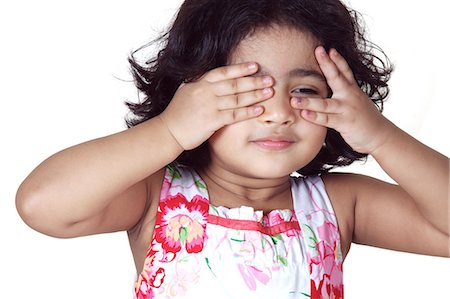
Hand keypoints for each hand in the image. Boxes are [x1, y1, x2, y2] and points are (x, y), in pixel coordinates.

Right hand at [159, 62, 273, 149]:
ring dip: (255, 95)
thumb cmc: (177, 113)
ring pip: (237, 99)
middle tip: (270, 79)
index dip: (240, 68)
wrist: (168, 131)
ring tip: (269, 92)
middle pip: (234, 84)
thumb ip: (199, 83)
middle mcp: (204, 92)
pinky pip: (234, 115)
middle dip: (254, 81)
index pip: (223, 72)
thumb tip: (212, 77)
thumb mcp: (186, 92)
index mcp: (198, 83)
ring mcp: (208, 106)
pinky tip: (259, 109)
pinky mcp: (211, 121)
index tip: (255, 66)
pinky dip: (248, 112)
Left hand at [291, 46, 392, 153]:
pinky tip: (304, 114)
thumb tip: (331, 86)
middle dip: (327, 64)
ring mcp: (347, 109)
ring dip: (309, 101)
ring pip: (325, 103)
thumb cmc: (365, 119)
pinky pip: (327, 120)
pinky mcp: (345, 123)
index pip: (344, 70)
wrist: (380, 135)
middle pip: (336, 78)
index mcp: (352, 89)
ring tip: (294, 99)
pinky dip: (316, 117)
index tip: (327, 48)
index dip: (337, 59)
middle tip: (318, 51)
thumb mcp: (356, 101)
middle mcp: (350, 96)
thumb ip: (344, 92)